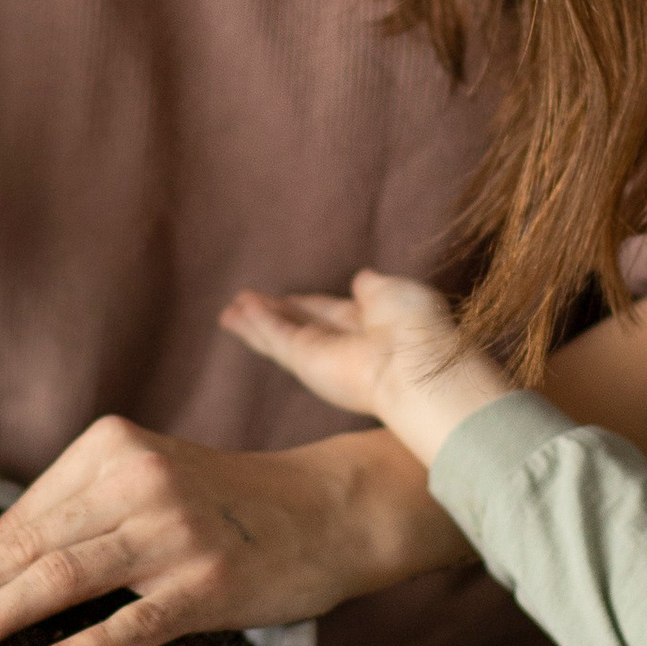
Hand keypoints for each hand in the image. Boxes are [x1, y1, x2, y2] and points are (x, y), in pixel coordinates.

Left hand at [0, 416, 458, 645]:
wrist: (329, 509)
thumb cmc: (230, 505)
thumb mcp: (152, 481)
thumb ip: (84, 513)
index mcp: (111, 446)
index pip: (24, 520)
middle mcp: (137, 479)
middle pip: (31, 547)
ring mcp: (174, 531)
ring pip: (65, 578)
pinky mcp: (208, 582)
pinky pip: (139, 619)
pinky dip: (94, 643)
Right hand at [221, 269, 512, 468]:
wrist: (416, 366)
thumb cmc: (418, 328)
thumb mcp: (397, 292)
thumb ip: (374, 287)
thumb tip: (362, 278)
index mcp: (370, 324)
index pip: (330, 312)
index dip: (308, 304)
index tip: (290, 297)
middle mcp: (344, 343)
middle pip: (299, 326)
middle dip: (274, 314)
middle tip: (245, 303)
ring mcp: (324, 356)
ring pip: (281, 336)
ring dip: (255, 322)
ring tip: (228, 311)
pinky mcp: (307, 363)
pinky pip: (276, 338)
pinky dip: (256, 325)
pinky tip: (237, 313)